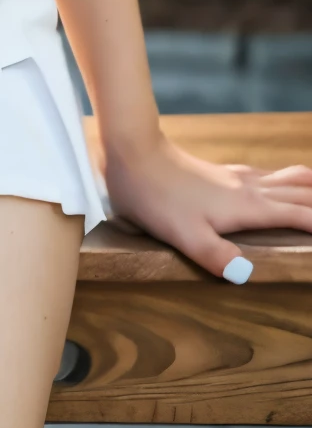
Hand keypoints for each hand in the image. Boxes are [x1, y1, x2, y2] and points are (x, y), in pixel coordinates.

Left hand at [104, 130, 311, 279]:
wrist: (133, 153)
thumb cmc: (156, 196)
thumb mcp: (183, 235)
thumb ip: (215, 256)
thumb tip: (249, 275)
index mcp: (247, 206)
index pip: (300, 216)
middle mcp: (249, 188)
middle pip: (302, 191)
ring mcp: (237, 177)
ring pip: (288, 178)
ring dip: (310, 188)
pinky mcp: (223, 172)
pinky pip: (269, 176)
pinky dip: (289, 182)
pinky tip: (281, 186)